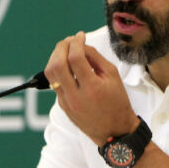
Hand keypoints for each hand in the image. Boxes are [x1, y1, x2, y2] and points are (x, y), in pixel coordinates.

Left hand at [45, 31, 138, 145]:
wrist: (114, 131)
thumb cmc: (117, 103)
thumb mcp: (113, 76)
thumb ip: (96, 58)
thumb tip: (81, 45)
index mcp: (92, 87)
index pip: (75, 58)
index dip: (76, 42)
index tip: (80, 36)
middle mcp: (76, 96)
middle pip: (57, 64)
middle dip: (61, 47)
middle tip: (69, 41)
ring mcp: (66, 102)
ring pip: (50, 74)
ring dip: (55, 57)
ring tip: (65, 50)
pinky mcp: (62, 105)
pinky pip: (55, 83)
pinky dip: (59, 70)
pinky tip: (68, 66)